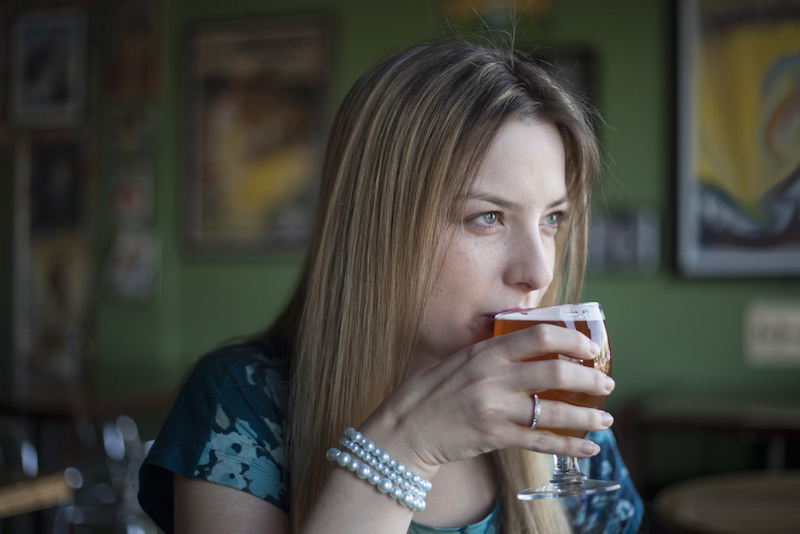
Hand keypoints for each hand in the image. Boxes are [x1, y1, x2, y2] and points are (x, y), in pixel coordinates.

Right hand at [358, 323, 614, 478]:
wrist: (404, 430)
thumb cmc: (431, 392)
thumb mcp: (460, 360)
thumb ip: (493, 353)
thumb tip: (531, 345)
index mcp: (485, 352)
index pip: (539, 335)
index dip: (573, 339)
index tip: (591, 347)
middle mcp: (492, 378)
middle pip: (556, 373)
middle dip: (590, 379)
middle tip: (606, 384)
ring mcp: (494, 409)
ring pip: (554, 412)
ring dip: (587, 416)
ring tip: (606, 418)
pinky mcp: (494, 438)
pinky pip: (540, 442)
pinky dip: (569, 447)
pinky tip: (589, 448)